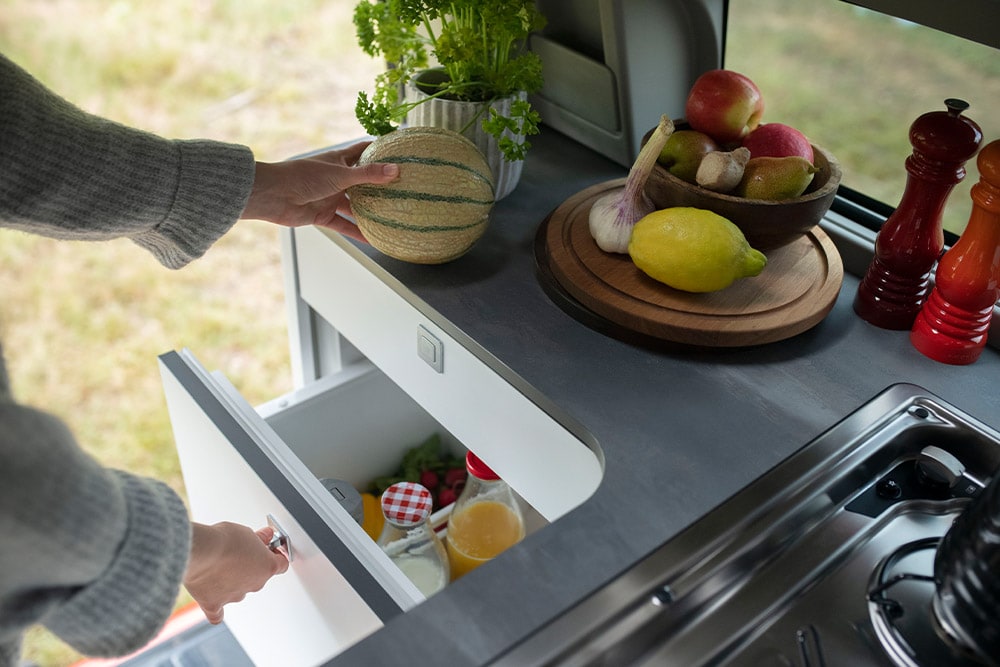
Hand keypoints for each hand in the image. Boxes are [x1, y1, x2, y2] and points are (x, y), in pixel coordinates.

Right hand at [183, 521, 289, 623]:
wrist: (200, 551)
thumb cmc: (224, 541)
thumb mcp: (247, 532)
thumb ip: (258, 539)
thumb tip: (264, 537)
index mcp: (267, 567)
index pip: (281, 563)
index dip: (275, 554)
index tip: (269, 549)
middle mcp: (255, 585)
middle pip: (259, 577)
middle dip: (251, 566)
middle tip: (238, 552)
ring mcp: (235, 596)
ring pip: (239, 591)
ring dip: (233, 582)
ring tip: (218, 567)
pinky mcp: (214, 605)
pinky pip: (218, 614)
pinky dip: (217, 608)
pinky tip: (215, 602)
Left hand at [241, 142, 398, 241]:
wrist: (273, 195)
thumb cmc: (302, 176)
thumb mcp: (340, 174)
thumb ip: (368, 174)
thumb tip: (396, 170)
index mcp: (338, 161)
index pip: (362, 151)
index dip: (379, 150)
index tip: (398, 152)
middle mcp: (336, 178)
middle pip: (362, 181)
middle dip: (380, 186)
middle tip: (403, 190)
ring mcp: (330, 197)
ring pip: (355, 206)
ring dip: (371, 212)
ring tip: (392, 217)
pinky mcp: (323, 215)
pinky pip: (344, 225)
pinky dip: (357, 232)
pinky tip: (373, 240)